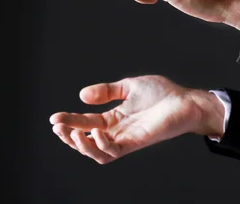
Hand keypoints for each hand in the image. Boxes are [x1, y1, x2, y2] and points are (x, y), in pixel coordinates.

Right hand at [49, 75, 224, 163]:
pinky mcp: (137, 142)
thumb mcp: (128, 87)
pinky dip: (102, 145)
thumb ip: (106, 91)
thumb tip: (81, 96)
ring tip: (71, 133)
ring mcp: (126, 139)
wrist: (186, 101)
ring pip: (97, 152)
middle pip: (86, 140)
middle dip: (68, 135)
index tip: (53, 118)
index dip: (69, 121)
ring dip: (82, 145)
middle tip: (57, 127)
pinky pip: (115, 151)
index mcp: (113, 118)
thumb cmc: (162, 93)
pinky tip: (95, 132)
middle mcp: (117, 131)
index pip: (85, 123)